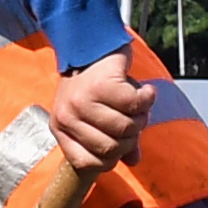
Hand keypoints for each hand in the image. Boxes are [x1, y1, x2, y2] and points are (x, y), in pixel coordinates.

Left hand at [46, 52, 156, 171]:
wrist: (92, 43)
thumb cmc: (95, 84)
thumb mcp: (97, 115)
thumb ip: (115, 140)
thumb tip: (134, 161)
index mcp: (61, 130)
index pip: (87, 164)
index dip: (111, 158)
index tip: (120, 141)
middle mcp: (67, 117)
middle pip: (111, 148)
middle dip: (130, 137)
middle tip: (134, 119)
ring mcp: (82, 101)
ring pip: (125, 127)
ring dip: (141, 117)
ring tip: (138, 103)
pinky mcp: (102, 85)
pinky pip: (134, 106)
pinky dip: (147, 99)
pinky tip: (146, 91)